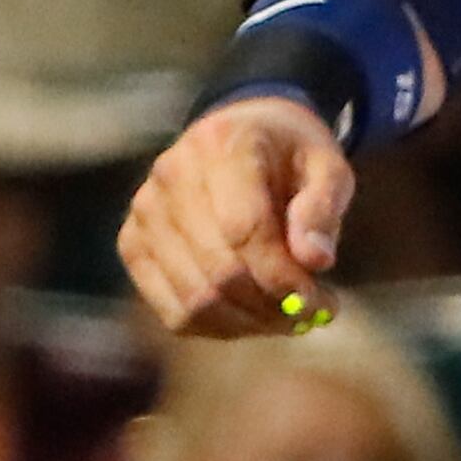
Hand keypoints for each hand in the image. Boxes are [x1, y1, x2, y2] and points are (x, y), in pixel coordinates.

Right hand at [117, 99, 354, 336]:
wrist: (240, 133)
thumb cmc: (291, 156)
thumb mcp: (328, 166)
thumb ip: (323, 208)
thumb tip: (316, 262)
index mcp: (223, 145)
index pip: (246, 229)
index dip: (284, 276)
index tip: (325, 301)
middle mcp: (172, 175)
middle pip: (220, 270)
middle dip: (273, 305)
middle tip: (315, 313)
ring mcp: (145, 211)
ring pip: (195, 298)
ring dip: (250, 322)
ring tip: (291, 318)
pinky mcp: (133, 243)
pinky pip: (173, 310)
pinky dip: (219, 327)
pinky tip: (255, 318)